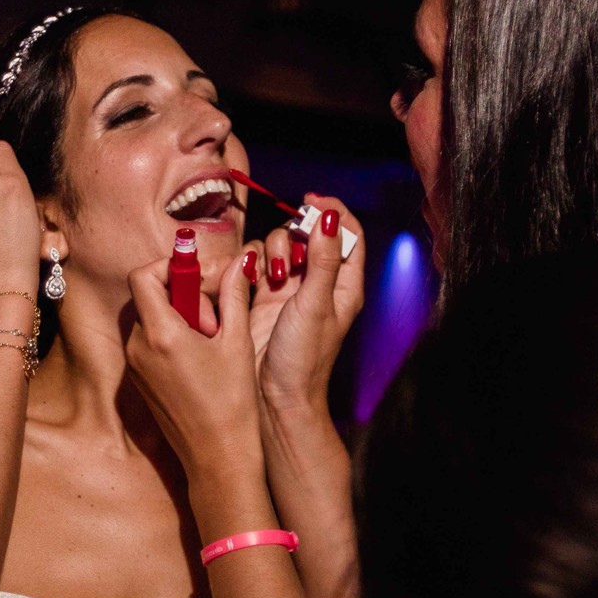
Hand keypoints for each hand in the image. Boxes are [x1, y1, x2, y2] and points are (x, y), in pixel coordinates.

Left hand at [125, 252, 264, 482]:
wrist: (217, 458)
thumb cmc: (232, 404)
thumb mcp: (237, 342)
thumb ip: (234, 295)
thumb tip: (240, 262)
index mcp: (160, 334)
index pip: (143, 276)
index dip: (169, 267)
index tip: (198, 274)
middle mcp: (139, 348)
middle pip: (148, 296)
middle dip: (181, 293)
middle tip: (214, 315)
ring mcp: (136, 366)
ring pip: (150, 319)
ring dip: (179, 316)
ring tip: (210, 339)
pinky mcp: (140, 381)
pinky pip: (150, 343)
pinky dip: (172, 337)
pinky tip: (201, 358)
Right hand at [247, 195, 365, 413]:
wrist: (274, 396)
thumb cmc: (303, 356)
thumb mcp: (316, 303)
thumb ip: (323, 259)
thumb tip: (328, 216)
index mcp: (344, 284)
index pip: (347, 233)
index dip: (331, 211)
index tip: (309, 201)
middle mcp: (319, 282)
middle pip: (308, 233)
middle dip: (293, 234)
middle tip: (286, 258)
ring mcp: (290, 289)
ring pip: (279, 245)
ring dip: (271, 251)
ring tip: (270, 279)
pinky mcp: (262, 297)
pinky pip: (255, 263)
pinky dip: (251, 263)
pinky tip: (250, 280)